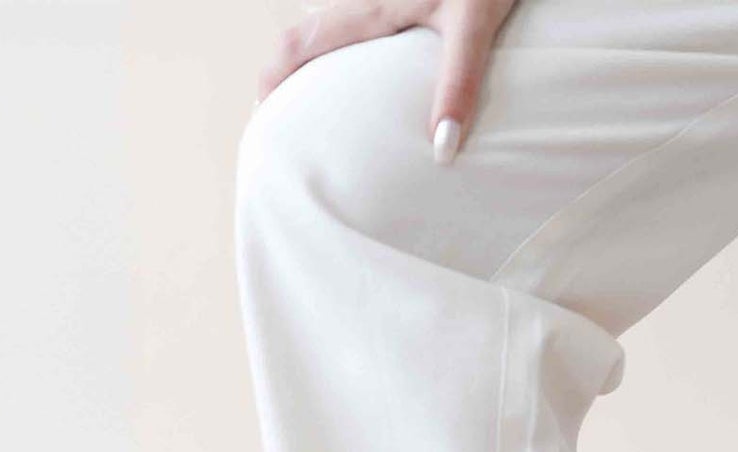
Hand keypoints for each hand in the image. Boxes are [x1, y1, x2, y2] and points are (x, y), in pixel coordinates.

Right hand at [256, 0, 520, 160]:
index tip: (262, 113)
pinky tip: (369, 65)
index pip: (299, 42)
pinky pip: (361, 15)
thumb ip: (457, 85)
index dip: (274, 77)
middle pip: (307, 31)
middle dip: (289, 71)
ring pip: (333, 21)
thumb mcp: (474, 24)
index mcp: (368, 6)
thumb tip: (442, 151)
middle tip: (286, 114)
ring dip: (318, 57)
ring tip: (321, 99)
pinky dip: (349, 44)